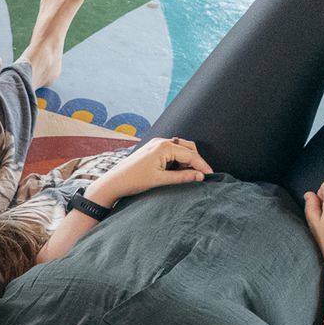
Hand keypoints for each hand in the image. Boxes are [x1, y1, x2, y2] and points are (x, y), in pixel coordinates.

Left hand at [84, 137, 210, 204]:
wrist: (113, 182)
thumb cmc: (133, 181)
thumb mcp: (160, 180)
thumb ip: (182, 177)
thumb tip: (200, 176)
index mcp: (164, 147)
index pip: (190, 155)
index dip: (202, 166)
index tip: (210, 175)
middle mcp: (161, 142)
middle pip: (188, 148)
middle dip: (196, 161)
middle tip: (200, 176)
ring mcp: (156, 144)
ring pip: (181, 149)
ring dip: (187, 161)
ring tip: (187, 175)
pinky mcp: (152, 149)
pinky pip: (172, 151)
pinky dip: (178, 160)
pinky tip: (176, 172)